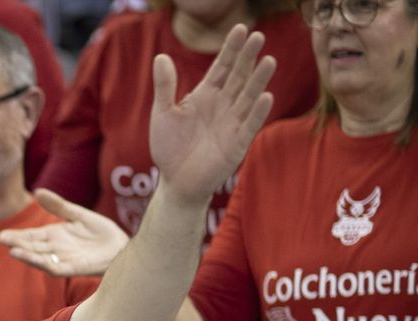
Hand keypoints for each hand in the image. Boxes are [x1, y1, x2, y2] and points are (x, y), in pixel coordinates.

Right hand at [0, 189, 129, 277]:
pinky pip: (54, 268)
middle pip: (32, 247)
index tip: (2, 235)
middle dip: (17, 244)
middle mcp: (55, 249)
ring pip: (40, 258)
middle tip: (1, 239)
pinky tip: (34, 259)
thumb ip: (59, 205)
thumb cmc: (101, 232)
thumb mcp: (78, 214)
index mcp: (55, 235)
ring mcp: (63, 259)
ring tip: (13, 250)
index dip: (18, 236)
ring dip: (27, 255)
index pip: (32, 236)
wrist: (122, 246)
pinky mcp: (73, 269)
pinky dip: (42, 264)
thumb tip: (38, 191)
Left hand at [147, 25, 274, 207]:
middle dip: (247, 58)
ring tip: (269, 60)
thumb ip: (164, 87)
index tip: (240, 28)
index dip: (231, 49)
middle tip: (258, 36)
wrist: (176, 182)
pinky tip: (266, 96)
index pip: (222, 67)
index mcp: (206, 95)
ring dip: (258, 80)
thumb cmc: (169, 148)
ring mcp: (232, 123)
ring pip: (248, 97)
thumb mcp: (163, 114)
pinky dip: (258, 112)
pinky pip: (249, 125)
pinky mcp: (237, 143)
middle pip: (238, 77)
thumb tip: (160, 56)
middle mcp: (223, 105)